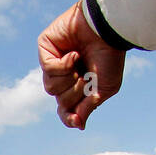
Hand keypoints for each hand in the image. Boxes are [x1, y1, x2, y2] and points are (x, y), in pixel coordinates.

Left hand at [37, 0, 125, 129]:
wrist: (109, 29)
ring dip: (69, 79)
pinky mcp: (45, 48)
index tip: (76, 120)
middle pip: (60, 100)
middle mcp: (63, 76)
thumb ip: (89, 107)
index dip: (68, 117)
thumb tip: (78, 125)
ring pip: (51, 88)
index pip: (65, 111)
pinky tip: (74, 54)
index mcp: (77, 86)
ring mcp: (52, 61)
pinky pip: (47, 69)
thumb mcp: (105, 88)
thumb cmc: (110, 56)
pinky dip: (63, 65)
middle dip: (76, 91)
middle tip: (88, 76)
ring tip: (81, 63)